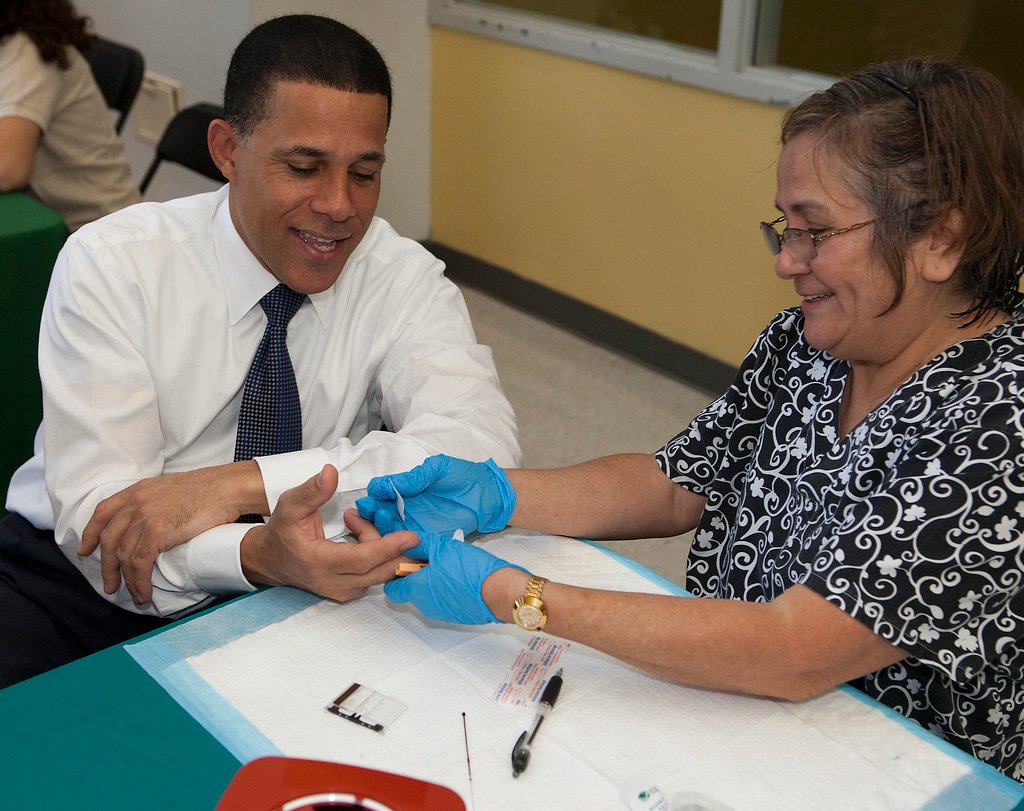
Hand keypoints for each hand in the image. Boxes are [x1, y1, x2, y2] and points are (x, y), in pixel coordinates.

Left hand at [78, 461, 265, 603]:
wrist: (227, 488)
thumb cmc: (210, 490)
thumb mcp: (172, 488)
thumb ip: (155, 501)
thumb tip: (152, 521)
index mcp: (138, 490)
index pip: (103, 511)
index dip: (91, 532)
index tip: (86, 549)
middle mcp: (136, 502)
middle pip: (110, 539)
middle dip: (106, 566)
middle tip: (109, 585)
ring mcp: (145, 516)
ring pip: (123, 556)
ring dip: (125, 580)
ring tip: (134, 595)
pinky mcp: (157, 531)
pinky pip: (139, 564)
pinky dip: (139, 582)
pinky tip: (144, 592)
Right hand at [242, 465, 418, 602]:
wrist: (272, 560)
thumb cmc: (282, 532)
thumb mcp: (290, 505)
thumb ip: (312, 490)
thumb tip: (331, 472)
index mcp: (318, 563)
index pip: (361, 560)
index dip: (387, 548)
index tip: (411, 536)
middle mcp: (333, 583)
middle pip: (378, 570)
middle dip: (396, 547)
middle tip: (404, 524)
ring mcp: (343, 591)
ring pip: (380, 572)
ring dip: (382, 545)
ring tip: (359, 521)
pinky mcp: (350, 592)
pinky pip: (375, 574)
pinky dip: (379, 553)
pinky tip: (362, 533)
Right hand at [356, 455, 515, 536]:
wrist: (489, 496)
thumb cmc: (464, 477)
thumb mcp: (436, 470)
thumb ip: (413, 478)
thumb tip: (385, 485)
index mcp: (405, 489)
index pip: (381, 493)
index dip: (373, 496)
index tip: (370, 499)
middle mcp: (406, 507)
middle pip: (381, 513)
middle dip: (372, 513)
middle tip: (370, 511)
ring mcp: (415, 524)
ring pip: (391, 530)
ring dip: (382, 527)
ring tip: (381, 520)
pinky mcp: (427, 538)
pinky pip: (408, 543)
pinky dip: (398, 543)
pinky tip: (393, 540)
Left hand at [383, 530, 524, 624]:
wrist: (499, 592)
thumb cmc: (469, 569)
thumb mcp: (442, 547)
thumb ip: (421, 544)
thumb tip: (407, 542)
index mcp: (416, 589)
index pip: (392, 590)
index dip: (397, 575)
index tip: (409, 562)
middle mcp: (425, 605)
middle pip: (412, 591)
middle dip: (420, 576)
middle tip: (435, 559)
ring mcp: (441, 613)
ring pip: (429, 596)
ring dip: (435, 583)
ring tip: (452, 566)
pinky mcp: (457, 616)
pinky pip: (445, 602)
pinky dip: (449, 591)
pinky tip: (463, 578)